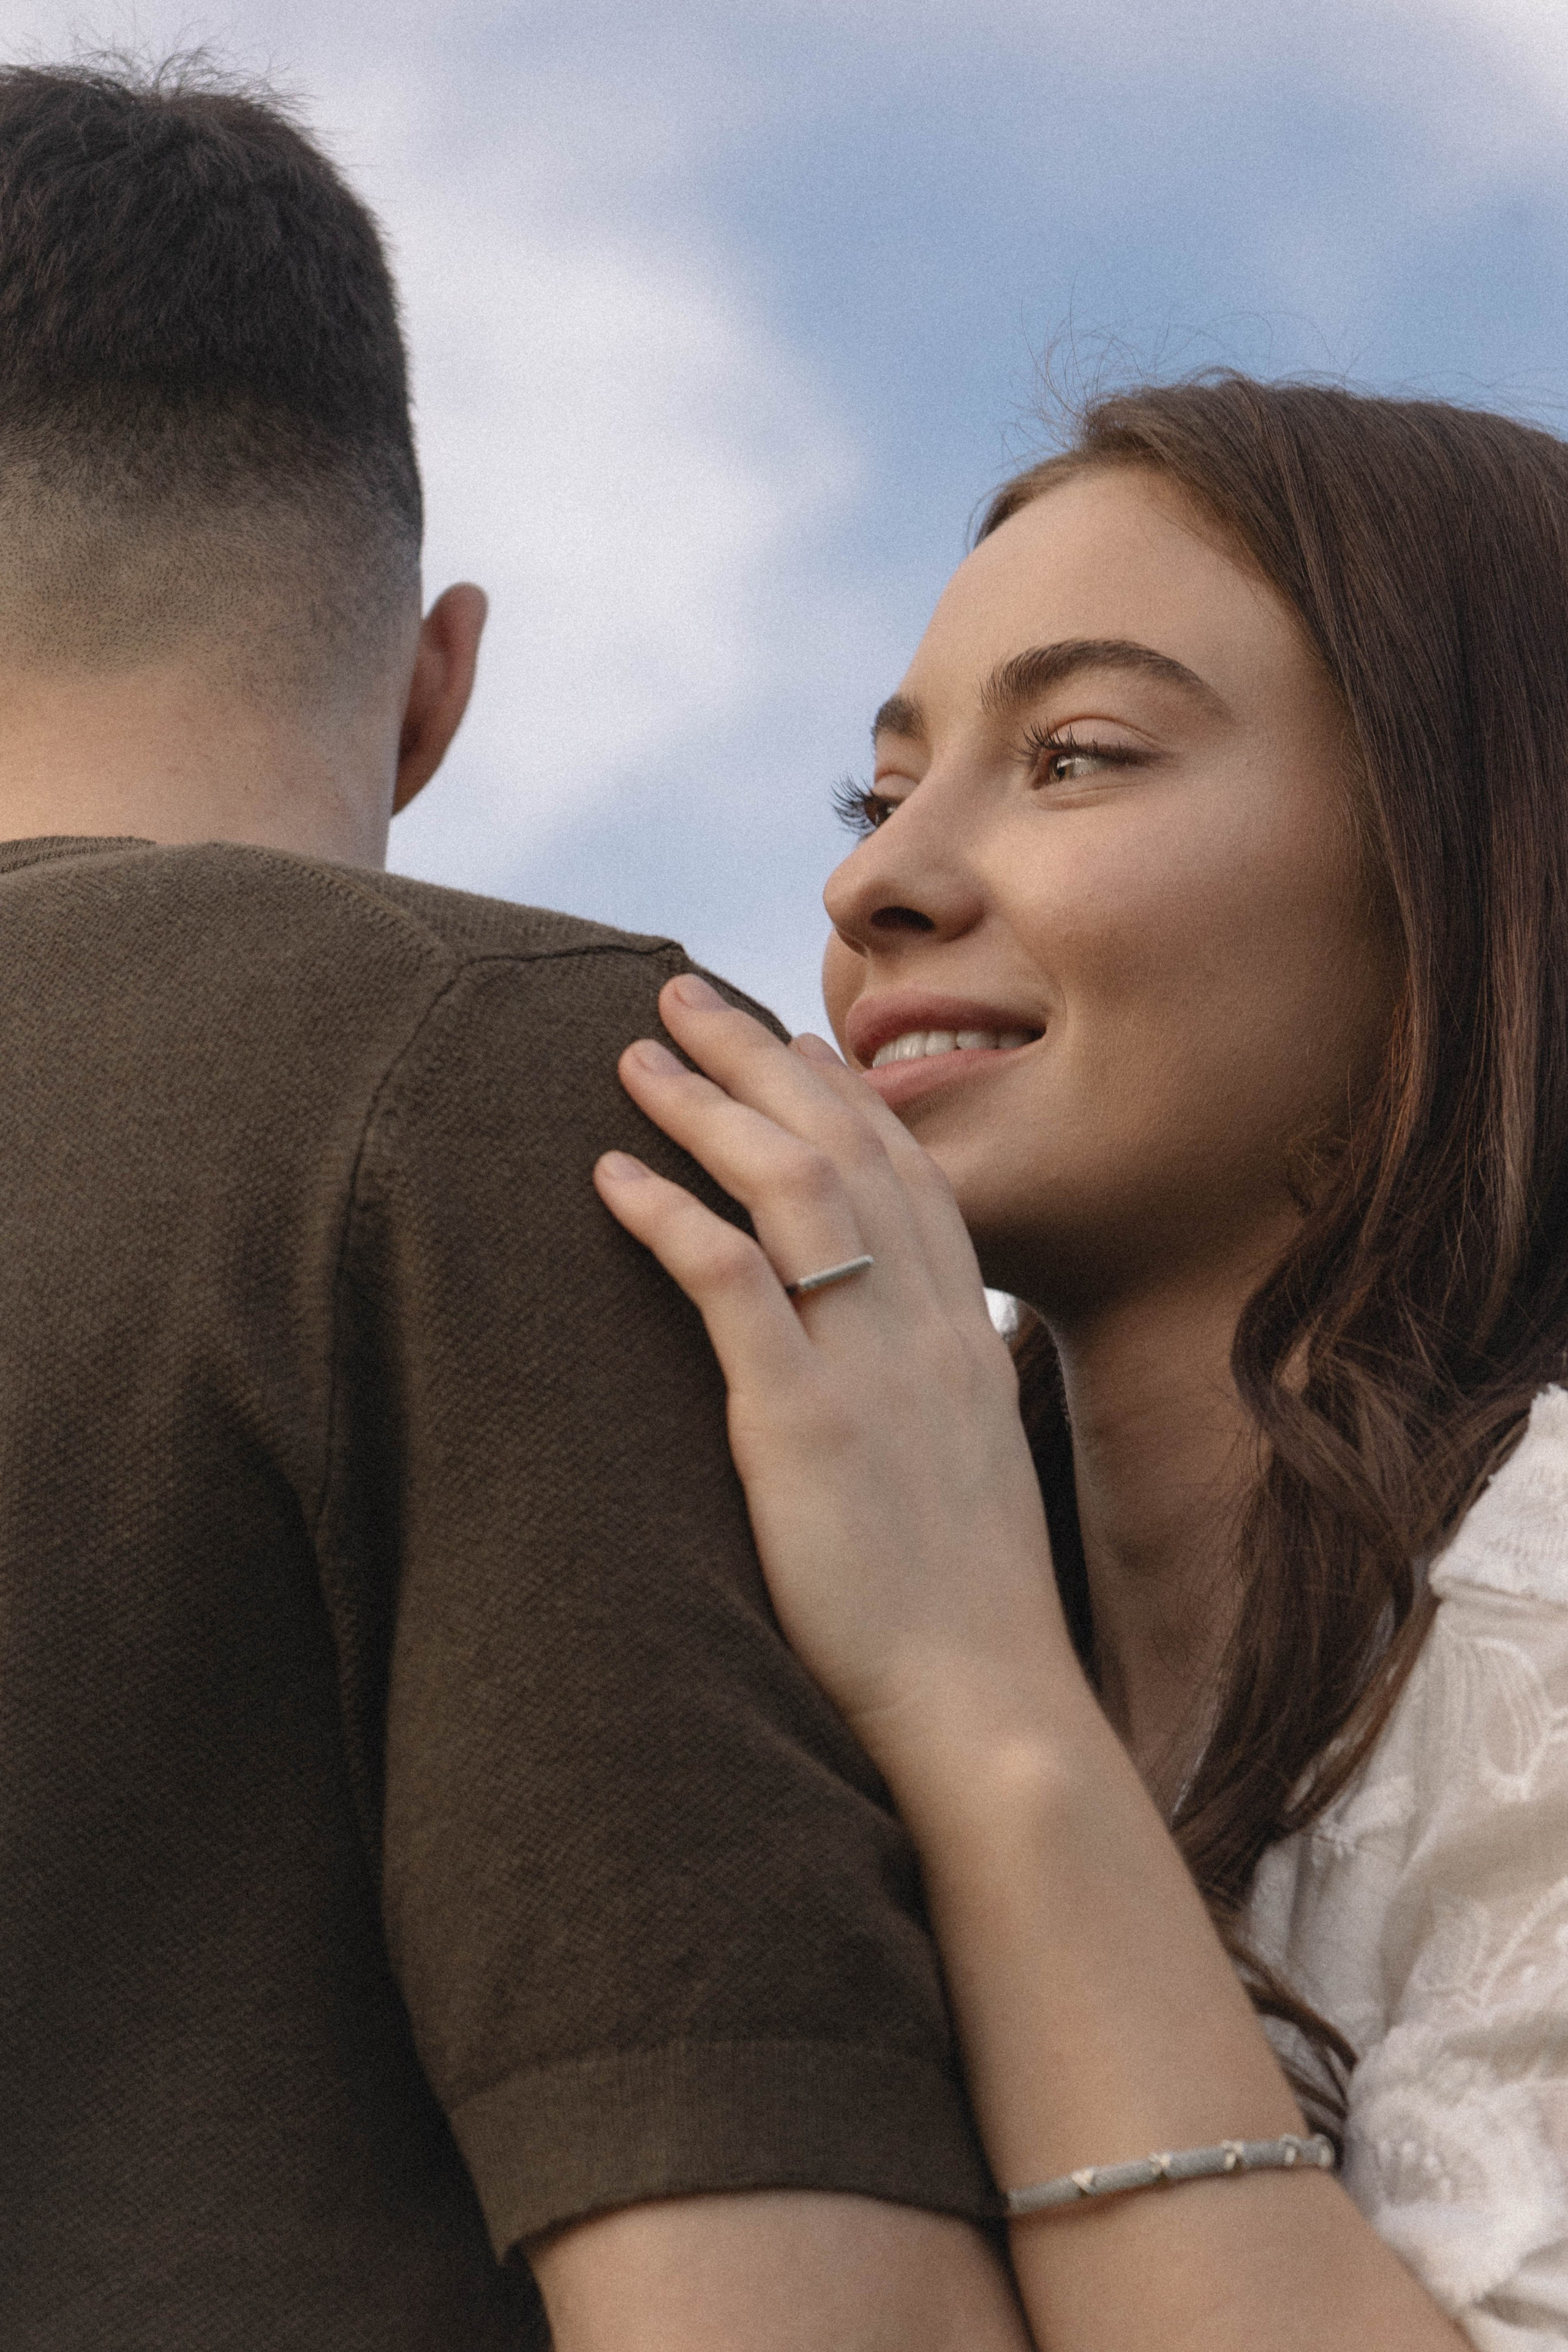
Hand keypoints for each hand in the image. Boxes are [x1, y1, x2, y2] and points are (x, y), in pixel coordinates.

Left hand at [594, 973, 1072, 1777]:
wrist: (988, 1707)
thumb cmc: (966, 1616)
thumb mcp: (967, 1478)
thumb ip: (931, 1404)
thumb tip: (891, 1382)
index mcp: (964, 1340)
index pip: (912, 1178)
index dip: (851, 1098)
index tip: (799, 1042)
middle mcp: (926, 1330)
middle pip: (846, 1149)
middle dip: (763, 1059)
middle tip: (685, 998)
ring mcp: (870, 1368)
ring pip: (792, 1187)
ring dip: (709, 1107)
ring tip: (635, 1057)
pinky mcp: (805, 1421)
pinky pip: (729, 1282)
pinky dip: (667, 1215)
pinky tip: (608, 1177)